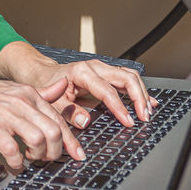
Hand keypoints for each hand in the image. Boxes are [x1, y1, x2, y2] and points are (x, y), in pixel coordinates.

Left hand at [0, 44, 154, 131]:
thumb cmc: (46, 85)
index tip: (128, 122)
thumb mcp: (52, 101)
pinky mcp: (106, 74)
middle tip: (144, 117)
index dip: (120, 107)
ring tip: (148, 111)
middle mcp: (95, 67)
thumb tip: (85, 121)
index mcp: (82, 72)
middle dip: (138, 98)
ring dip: (142, 93)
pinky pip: (127, 79)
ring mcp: (102, 69)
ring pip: (130, 76)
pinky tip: (149, 101)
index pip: (107, 90)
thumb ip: (68, 112)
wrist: (42, 73)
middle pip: (126, 78)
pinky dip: (139, 90)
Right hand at [0, 76, 85, 170]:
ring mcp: (6, 114)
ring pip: (39, 139)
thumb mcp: (14, 89)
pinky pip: (12, 149)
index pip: (59, 119)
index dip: (71, 140)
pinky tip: (14, 164)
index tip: (78, 155)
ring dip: (38, 155)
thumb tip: (63, 87)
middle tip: (47, 158)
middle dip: (56, 152)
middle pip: (54, 131)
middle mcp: (21, 102)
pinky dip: (16, 162)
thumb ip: (40, 92)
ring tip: (30, 159)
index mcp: (29, 94)